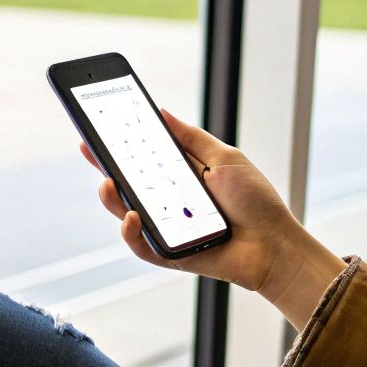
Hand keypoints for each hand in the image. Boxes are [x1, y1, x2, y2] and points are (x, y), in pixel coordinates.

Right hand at [80, 109, 323, 306]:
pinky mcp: (170, 254)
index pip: (142, 159)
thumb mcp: (224, 158)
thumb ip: (191, 138)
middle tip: (90, 149)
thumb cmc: (256, 202)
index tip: (97, 128)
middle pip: (126, 186)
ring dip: (111, 200)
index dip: (118, 146)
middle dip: (103, 167)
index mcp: (180, 177)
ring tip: (108, 184)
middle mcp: (169, 202)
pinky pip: (142, 247)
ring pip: (126, 215)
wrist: (276, 244)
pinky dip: (132, 234)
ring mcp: (167, 229)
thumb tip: (161, 112)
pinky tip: (133, 218)